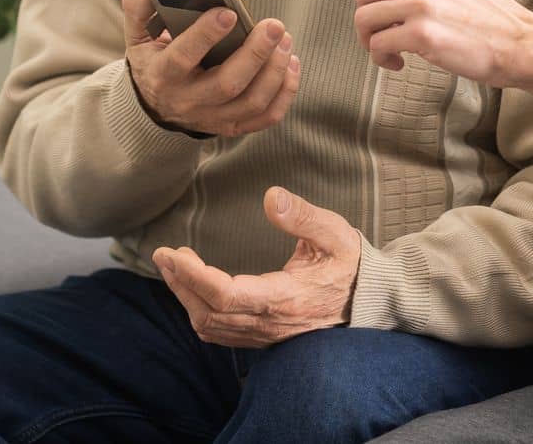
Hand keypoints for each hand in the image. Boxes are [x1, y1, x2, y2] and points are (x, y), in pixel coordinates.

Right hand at [121, 0, 299, 136]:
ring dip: (275, 71)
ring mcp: (213, 117)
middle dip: (255, 54)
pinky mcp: (233, 126)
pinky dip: (285, 93)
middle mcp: (188, 100)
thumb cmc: (153, 63)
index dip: (206, 35)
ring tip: (285, 40)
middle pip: (228, 84)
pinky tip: (291, 63)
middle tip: (274, 26)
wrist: (154, 107)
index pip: (183, 57)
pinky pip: (266, 117)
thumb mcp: (137, 37)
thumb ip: (139, 8)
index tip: (229, 12)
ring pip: (252, 102)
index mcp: (162, 74)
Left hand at [153, 188, 360, 346]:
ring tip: (175, 267)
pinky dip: (199, 311)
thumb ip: (304, 216)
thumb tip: (271, 196)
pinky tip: (194, 288)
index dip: (194, 277)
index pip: (226, 295)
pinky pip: (220, 332)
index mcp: (285, 298)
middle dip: (181, 283)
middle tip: (164, 254)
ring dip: (186, 298)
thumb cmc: (351, 265)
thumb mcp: (336, 233)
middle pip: (208, 313)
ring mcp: (265, 334)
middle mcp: (270, 322)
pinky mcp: (263, 336)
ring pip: (210, 326)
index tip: (172, 253)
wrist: (368, 300)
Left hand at [296, 0, 532, 84]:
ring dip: (371, 44)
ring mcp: (422, 2)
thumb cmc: (483, 15)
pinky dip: (382, 58)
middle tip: (385, 42)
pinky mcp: (423, 33)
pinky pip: (379, 45)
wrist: (519, 42)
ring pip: (365, 22)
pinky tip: (401, 64)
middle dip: (365, 23)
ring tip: (393, 54)